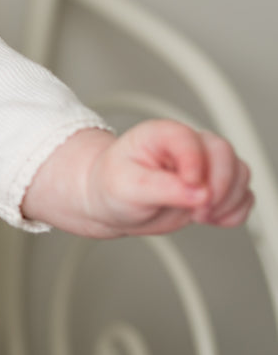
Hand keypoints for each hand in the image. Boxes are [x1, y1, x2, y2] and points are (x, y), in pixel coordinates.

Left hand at [23, 122, 253, 237]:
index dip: (196, 167)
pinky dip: (236, 210)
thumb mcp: (126, 186)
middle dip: (218, 186)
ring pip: (239, 172)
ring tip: (200, 215)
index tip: (190, 191)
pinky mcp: (215, 187)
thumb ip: (162, 188)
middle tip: (198, 209)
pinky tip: (213, 220)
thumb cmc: (112, 186)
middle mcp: (187, 145)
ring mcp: (204, 165)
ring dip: (229, 199)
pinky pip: (243, 194)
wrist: (111, 203)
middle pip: (223, 153)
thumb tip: (198, 193)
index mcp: (161, 134)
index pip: (191, 141)